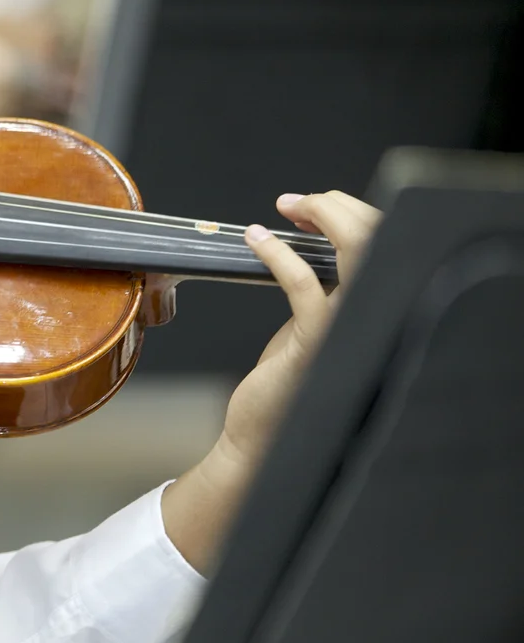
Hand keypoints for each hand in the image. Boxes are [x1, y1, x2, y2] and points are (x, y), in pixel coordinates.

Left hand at [160, 190, 382, 569]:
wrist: (262, 441)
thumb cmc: (284, 387)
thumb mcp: (312, 328)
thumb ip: (324, 289)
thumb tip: (313, 241)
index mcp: (370, 313)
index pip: (385, 247)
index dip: (355, 214)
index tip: (314, 203)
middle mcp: (370, 320)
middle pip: (381, 241)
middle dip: (341, 208)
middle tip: (299, 201)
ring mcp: (347, 333)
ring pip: (356, 255)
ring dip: (323, 220)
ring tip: (287, 208)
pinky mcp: (315, 346)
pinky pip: (305, 286)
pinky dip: (279, 255)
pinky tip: (256, 240)